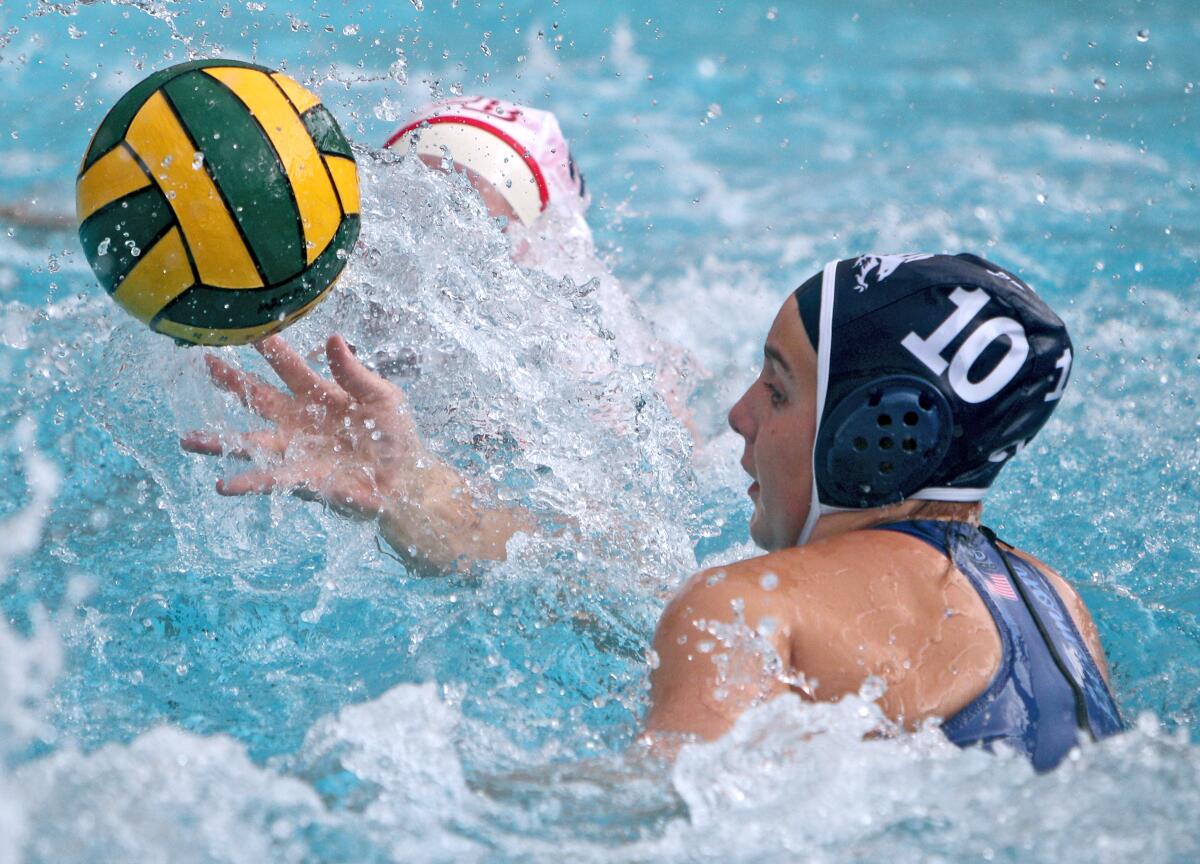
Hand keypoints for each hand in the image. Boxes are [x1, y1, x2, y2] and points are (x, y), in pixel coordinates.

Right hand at [183, 334, 529, 572]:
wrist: (406, 479)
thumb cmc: (395, 436)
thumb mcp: (382, 397)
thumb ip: (355, 373)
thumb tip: (334, 338)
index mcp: (319, 394)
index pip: (287, 365)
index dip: (267, 347)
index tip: (244, 327)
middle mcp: (299, 420)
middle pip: (257, 397)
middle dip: (230, 382)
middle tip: (203, 362)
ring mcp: (296, 450)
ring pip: (250, 442)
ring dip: (218, 441)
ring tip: (187, 440)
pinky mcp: (302, 479)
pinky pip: (269, 480)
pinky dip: (246, 482)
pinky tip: (223, 485)